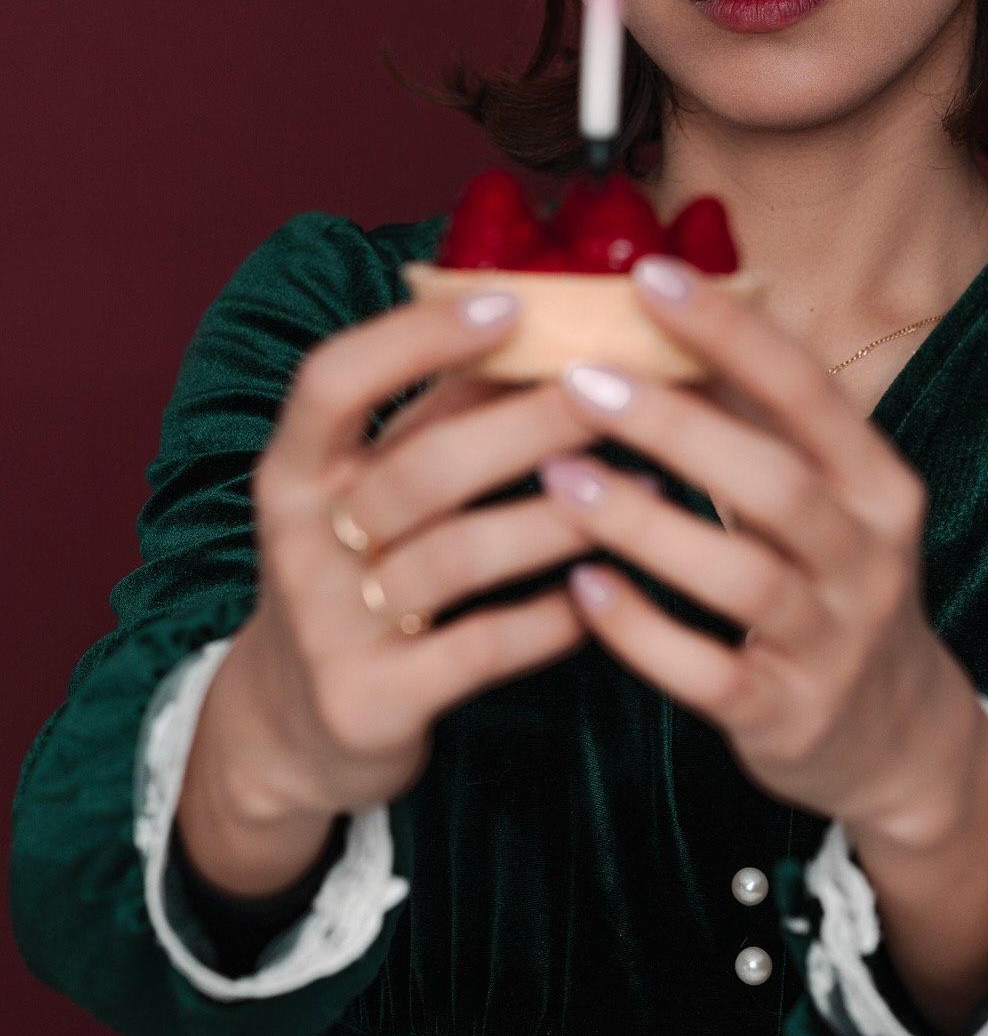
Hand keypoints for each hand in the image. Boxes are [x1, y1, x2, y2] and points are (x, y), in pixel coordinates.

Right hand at [220, 288, 610, 824]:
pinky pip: (480, 647)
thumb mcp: (366, 490)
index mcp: (294, 468)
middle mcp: (301, 540)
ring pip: (461, 555)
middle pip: (423, 466)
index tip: (512, 304)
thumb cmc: (358, 573)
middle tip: (625, 391)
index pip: (334, 380)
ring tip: (649, 485)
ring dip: (565, 516)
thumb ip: (435, 414)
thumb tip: (546, 312)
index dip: (417, 336)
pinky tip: (604, 590)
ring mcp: (331, 627)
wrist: (290, 731)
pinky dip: (550, 618)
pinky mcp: (372, 702)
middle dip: (532, 424)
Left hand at [539, 255, 982, 838]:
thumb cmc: (831, 579)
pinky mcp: (788, 716)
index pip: (807, 390)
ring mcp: (833, 642)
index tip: (649, 275)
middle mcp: (869, 557)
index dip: (730, 330)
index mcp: (878, 482)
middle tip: (578, 377)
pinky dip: (642, 633)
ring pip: (741, 578)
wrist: (896, 735)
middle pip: (774, 480)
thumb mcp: (825, 494)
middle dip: (675, 424)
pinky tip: (581, 591)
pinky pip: (709, 674)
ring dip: (644, 522)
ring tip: (558, 474)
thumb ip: (756, 416)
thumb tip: (659, 305)